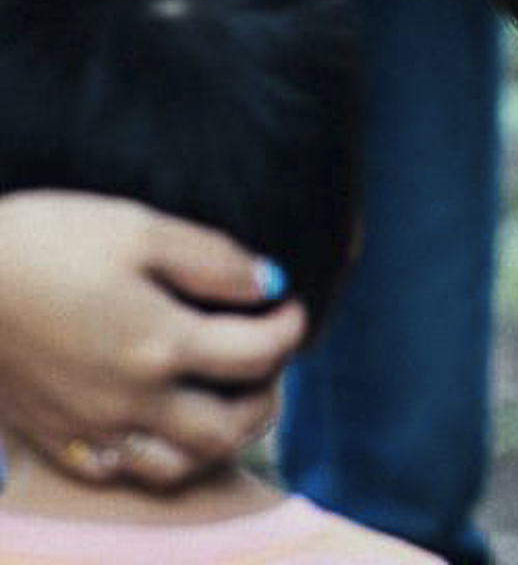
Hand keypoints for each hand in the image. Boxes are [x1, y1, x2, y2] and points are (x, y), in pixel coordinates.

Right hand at [0, 191, 305, 486]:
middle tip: (269, 361)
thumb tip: (270, 283)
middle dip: (266, 397)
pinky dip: (155, 456)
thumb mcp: (137, 229)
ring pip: (177, 464)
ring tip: (227, 399)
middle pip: (228, 428)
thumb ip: (212, 260)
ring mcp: (91, 426)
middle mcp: (132, 399)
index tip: (288, 304)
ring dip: (217, 438)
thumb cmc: (44, 241)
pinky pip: (119, 471)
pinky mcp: (54, 434)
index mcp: (161, 345)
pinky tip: (159, 423)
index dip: (289, 327)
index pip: (259, 353)